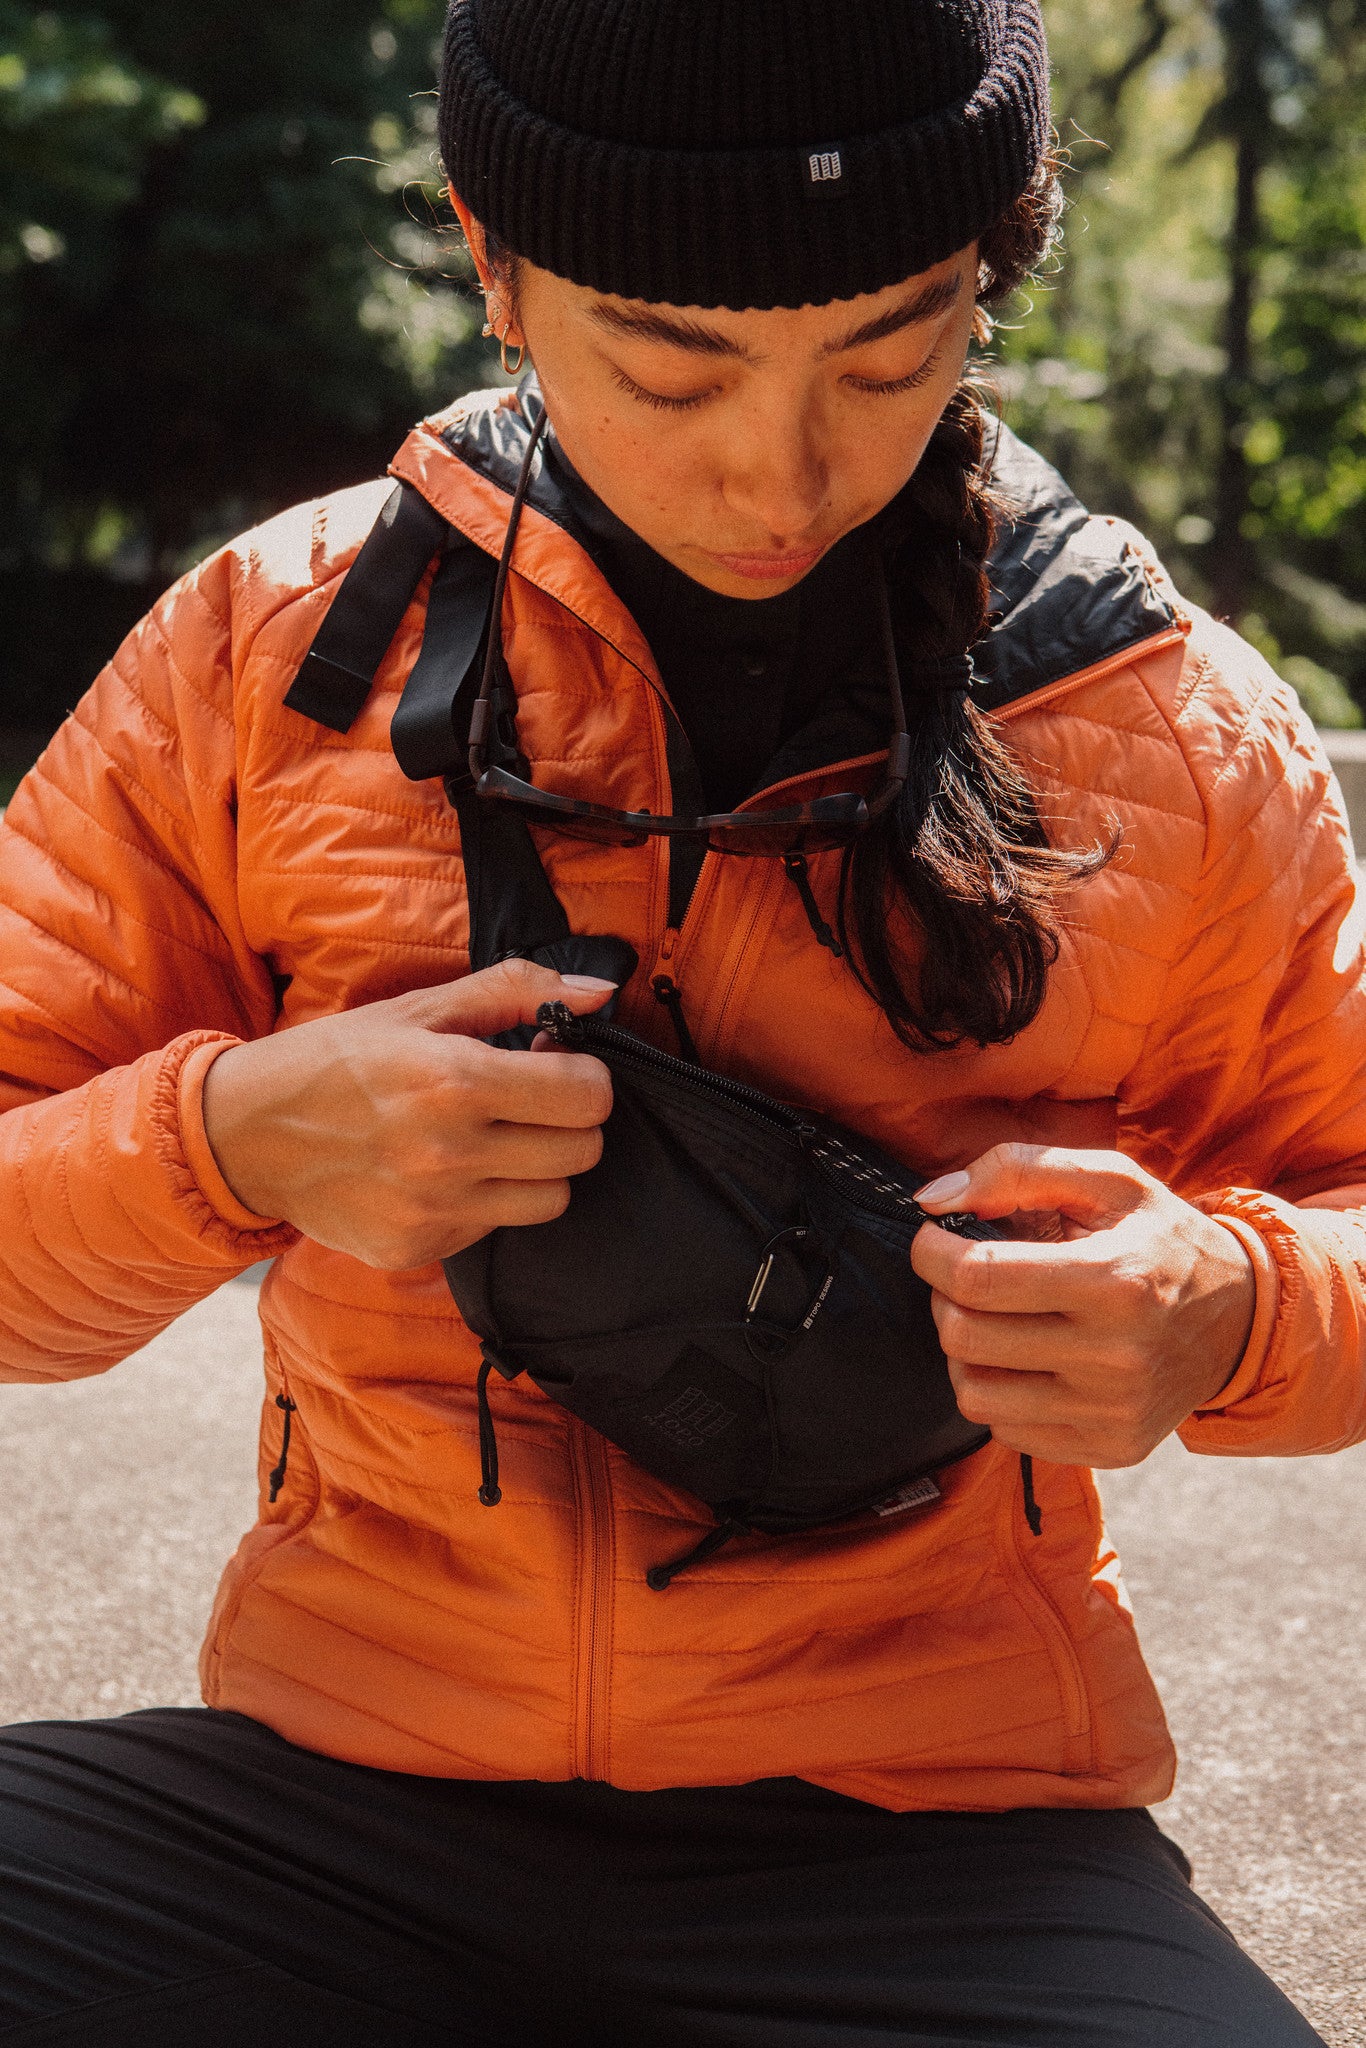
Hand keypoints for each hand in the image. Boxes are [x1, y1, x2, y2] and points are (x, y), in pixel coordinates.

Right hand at [201, 961, 614, 1269]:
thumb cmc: (336, 1060)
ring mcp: (433, 1210)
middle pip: (581, 1152)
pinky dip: (484, 1200)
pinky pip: (494, 1227)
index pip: (587, 1096)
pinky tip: (442, 1171)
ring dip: (537, 1167)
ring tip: (492, 1139)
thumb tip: (602, 990)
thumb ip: (516, 990)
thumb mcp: (418, 1008)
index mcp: (455, 1081)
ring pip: (551, 1200)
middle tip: (530, 1101)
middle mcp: (448, 1154)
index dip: (585, 1076)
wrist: (244, 1135)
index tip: (555, 1064)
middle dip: (569, 1121)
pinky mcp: (415, 1248)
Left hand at [910, 1145, 1256, 1467]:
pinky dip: (1001, 1392)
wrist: (1243, 1319)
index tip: (933, 1239)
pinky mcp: (1110, 1448)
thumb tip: (933, 1200)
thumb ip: (1018, 1170)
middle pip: (964, 1337)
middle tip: (965, 1277)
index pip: (977, 1277)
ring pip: (974, 1394)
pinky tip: (1029, 1360)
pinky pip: (1007, 1430)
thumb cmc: (1161, 1240)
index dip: (931, 1253)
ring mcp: (1113, 1412)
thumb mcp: (1109, 1180)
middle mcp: (1116, 1356)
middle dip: (943, 1298)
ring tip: (995, 1320)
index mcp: (1114, 1280)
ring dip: (965, 1351)